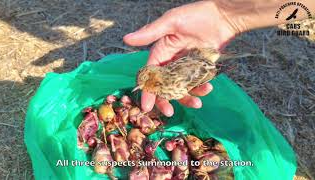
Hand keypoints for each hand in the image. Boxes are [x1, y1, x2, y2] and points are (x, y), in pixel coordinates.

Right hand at [124, 0, 238, 115]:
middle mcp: (171, 63)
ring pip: (182, 89)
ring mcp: (186, 69)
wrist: (223, 17)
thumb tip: (126, 39)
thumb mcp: (171, 22)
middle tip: (169, 112)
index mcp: (161, 53)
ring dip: (187, 98)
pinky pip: (197, 85)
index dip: (147, 91)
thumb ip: (150, 33)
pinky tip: (208, 88)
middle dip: (165, 101)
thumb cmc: (195, 15)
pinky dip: (201, 89)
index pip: (150, 75)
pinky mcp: (199, 71)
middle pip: (164, 87)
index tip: (146, 106)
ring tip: (198, 103)